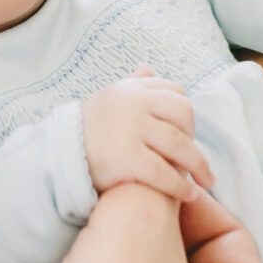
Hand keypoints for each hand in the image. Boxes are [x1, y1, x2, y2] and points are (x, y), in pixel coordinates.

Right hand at [82, 67, 214, 201]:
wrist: (57, 158)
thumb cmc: (87, 132)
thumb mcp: (108, 100)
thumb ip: (132, 86)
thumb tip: (147, 67)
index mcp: (130, 88)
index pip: (174, 92)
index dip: (185, 116)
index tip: (187, 135)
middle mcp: (133, 102)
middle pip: (183, 115)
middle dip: (195, 139)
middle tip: (199, 162)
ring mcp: (130, 128)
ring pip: (179, 145)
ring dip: (198, 167)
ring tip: (205, 183)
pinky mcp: (127, 158)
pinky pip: (164, 172)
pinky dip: (180, 185)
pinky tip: (188, 195)